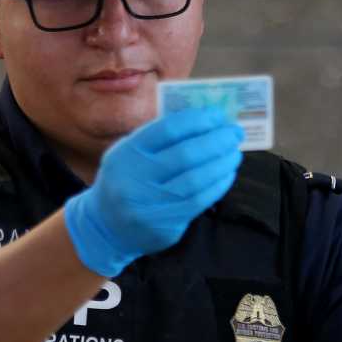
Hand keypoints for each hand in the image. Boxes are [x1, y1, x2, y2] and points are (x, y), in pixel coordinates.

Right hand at [63, 106, 243, 275]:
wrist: (106, 225)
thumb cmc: (127, 179)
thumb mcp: (131, 153)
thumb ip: (161, 138)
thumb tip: (206, 121)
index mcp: (127, 152)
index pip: (169, 129)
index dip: (198, 120)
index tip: (218, 115)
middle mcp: (135, 178)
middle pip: (186, 155)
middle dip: (217, 141)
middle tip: (235, 133)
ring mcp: (149, 204)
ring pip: (196, 180)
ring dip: (221, 163)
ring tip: (234, 153)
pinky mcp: (163, 225)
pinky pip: (198, 202)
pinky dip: (217, 185)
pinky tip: (226, 174)